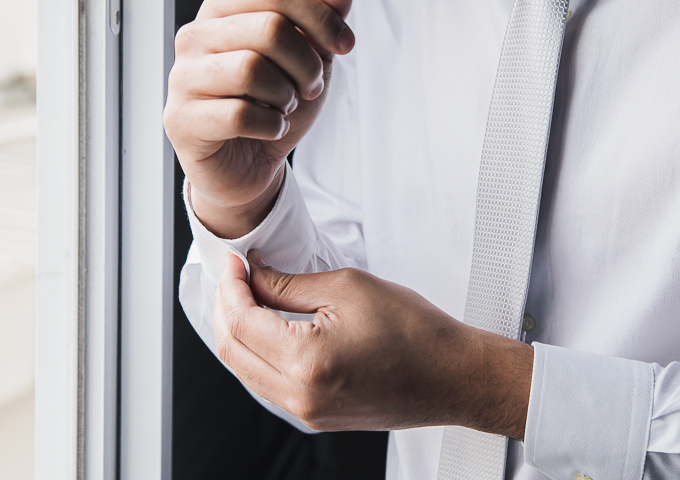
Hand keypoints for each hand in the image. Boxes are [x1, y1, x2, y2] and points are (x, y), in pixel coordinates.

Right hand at [164, 0, 354, 237]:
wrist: (248, 165)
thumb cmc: (274, 103)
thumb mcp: (309, 56)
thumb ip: (322, 16)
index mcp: (222, 10)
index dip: (321, 16)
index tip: (345, 46)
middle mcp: (194, 36)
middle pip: (269, 28)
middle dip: (306, 63)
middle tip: (310, 88)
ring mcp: (182, 78)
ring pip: (251, 69)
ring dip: (286, 96)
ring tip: (284, 108)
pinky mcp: (180, 119)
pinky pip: (239, 114)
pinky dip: (270, 126)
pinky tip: (269, 129)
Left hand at [213, 252, 533, 435]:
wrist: (453, 376)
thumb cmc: (415, 331)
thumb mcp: (347, 288)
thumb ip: (289, 284)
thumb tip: (254, 275)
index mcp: (306, 362)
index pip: (241, 321)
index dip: (231, 285)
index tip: (235, 262)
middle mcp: (299, 396)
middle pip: (232, 349)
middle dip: (226, 307)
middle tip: (235, 274)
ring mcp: (306, 412)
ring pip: (244, 369)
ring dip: (238, 330)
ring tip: (247, 293)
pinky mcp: (315, 417)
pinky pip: (266, 383)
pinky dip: (256, 351)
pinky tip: (266, 323)